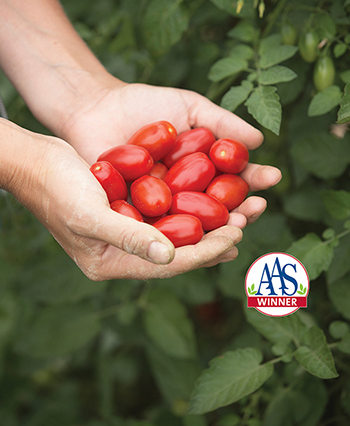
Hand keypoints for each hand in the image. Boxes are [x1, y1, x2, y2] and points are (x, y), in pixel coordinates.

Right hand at [2, 123, 243, 279]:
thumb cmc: (55, 187)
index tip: (236, 234)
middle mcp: (122, 253)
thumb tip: (171, 255)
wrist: (35, 161)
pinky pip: (168, 213)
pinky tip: (213, 197)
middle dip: (215, 238)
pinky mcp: (129, 211)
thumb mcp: (89, 214)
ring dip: (209, 221)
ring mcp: (126, 232)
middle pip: (179, 251)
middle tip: (248, 221)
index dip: (205, 251)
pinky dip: (192, 206)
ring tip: (241, 211)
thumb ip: (129, 237)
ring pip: (178, 232)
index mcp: (111, 263)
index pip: (169, 264)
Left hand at [62, 80, 281, 229]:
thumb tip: (259, 141)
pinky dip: (175, 235)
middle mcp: (186, 193)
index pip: (234, 178)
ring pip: (192, 225)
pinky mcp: (135, 218)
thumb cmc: (144, 103)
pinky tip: (194, 237)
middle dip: (242, 210)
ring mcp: (161, 208)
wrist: (97, 107)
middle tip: (256, 208)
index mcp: (203, 170)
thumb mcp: (188, 106)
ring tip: (235, 225)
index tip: (271, 177)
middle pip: (219, 208)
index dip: (254, 180)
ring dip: (216, 229)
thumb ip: (222, 122)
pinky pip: (156, 229)